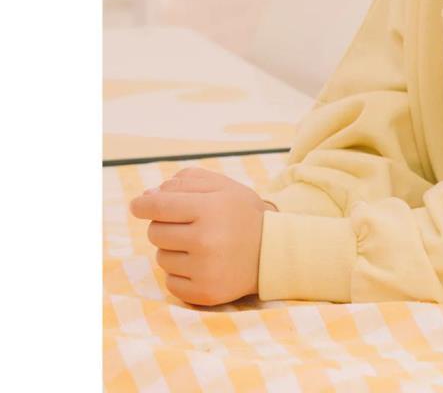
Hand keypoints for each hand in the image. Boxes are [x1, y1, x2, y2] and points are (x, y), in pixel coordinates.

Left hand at [129, 166, 276, 305]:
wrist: (272, 252)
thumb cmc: (242, 214)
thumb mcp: (223, 187)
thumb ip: (187, 182)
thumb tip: (147, 196)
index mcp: (210, 209)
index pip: (159, 206)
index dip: (142, 204)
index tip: (137, 204)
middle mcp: (205, 240)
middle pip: (154, 232)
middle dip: (164, 225)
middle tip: (186, 224)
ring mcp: (203, 270)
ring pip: (160, 257)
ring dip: (173, 249)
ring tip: (199, 245)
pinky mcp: (203, 293)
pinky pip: (169, 282)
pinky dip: (179, 273)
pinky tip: (201, 264)